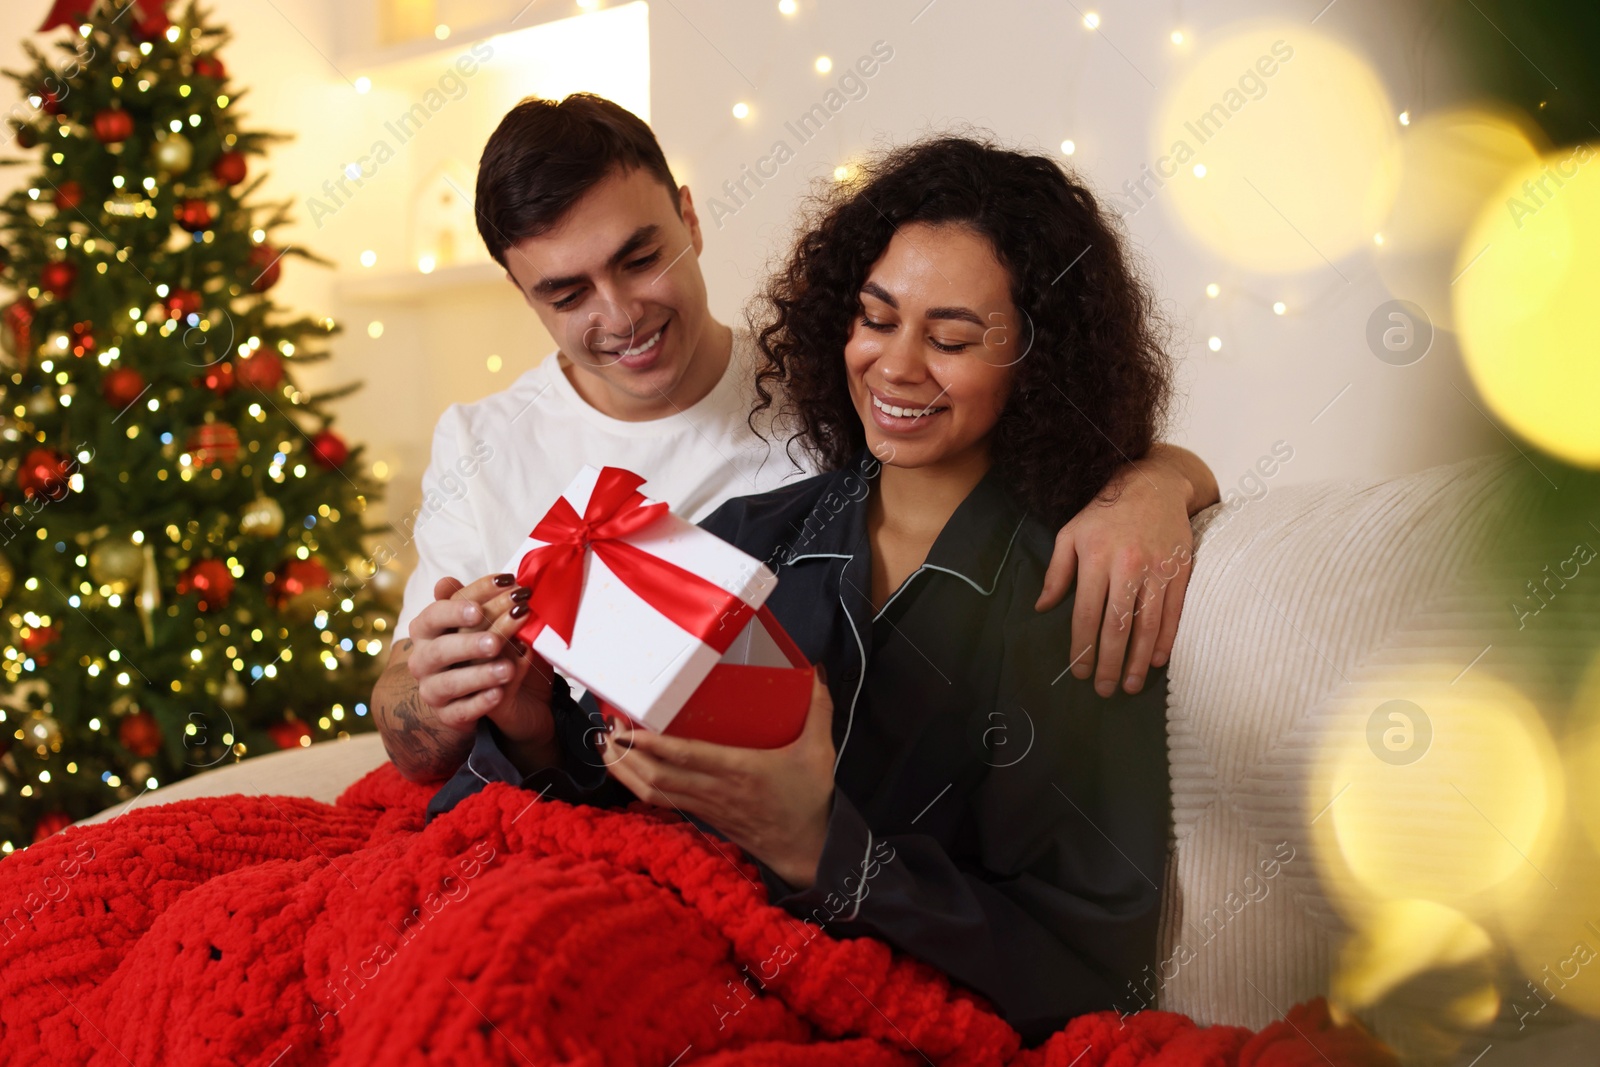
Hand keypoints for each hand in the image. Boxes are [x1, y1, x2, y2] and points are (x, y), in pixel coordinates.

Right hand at [405, 574, 553, 750]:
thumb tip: (445, 582)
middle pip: (439, 650)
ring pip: (449, 683)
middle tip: (496, 640)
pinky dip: (480, 702)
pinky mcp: (448, 716)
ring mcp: (432, 690)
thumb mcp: (480, 622)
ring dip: (478, 675)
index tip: (493, 595)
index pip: (437, 613)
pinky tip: (499, 694)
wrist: (489, 694)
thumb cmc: (481, 647)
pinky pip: (461, 712)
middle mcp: (422, 660)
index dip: (462, 604)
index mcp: (426, 630)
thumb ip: (470, 600)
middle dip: (469, 643)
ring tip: (506, 669)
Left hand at [599, 670, 835, 888]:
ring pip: (655, 793)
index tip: (629, 728)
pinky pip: (665, 802)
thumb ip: (819, 709)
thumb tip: (817, 672)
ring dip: (626, 773)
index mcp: (741, 770)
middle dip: (627, 756)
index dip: (653, 744)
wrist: (807, 850)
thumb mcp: (820, 752)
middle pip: (659, 777)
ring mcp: (707, 806)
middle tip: (608, 731)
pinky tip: (630, 772)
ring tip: (607, 749)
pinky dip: (641, 787)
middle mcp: (716, 789)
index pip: (687, 756)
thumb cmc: (810, 799)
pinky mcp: (705, 817)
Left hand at [1035, 455, 1197, 696]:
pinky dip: (1167, 638)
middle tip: (1105, 690)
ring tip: (1132, 685)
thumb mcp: (1070, 534)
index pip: (1086, 613)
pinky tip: (1158, 660)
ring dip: (1140, 659)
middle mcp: (1127, 565)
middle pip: (1117, 625)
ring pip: (1148, 624)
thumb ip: (1056, 572)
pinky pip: (1174, 611)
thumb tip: (1043, 607)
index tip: (1079, 672)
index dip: (1082, 647)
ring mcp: (1157, 569)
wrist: (1153, 484)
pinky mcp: (1179, 570)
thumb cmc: (1104, 512)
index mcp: (1096, 558)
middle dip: (1111, 662)